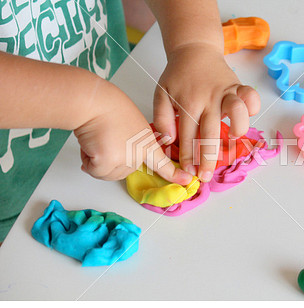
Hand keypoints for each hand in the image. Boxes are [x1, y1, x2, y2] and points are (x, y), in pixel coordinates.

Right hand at [74, 78, 192, 183]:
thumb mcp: (134, 125)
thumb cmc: (110, 108)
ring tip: (98, 139)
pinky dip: (87, 160)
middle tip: (106, 140)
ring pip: (107, 174)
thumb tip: (119, 156)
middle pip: (124, 171)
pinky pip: (94, 170)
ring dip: (97, 161)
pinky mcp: (107, 162)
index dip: (174, 174)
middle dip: (110, 161)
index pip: (163, 162)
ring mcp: (124, 159)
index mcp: (147, 143)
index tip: (187, 180)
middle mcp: (138, 153)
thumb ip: (134, 143)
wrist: (95, 103)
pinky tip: (91, 143)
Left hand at [153, 43, 260, 181]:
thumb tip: (168, 140)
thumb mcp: (161, 93)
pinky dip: (252, 108)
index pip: (188, 135)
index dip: (189, 156)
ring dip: (237, 128)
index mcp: (188, 102)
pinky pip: (251, 97)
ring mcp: (225, 91)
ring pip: (237, 111)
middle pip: (210, 132)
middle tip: (206, 175)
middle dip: (208, 158)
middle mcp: (208, 99)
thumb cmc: (178, 75)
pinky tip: (245, 118)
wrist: (194, 49)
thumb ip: (161, 117)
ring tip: (232, 140)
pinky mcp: (238, 85)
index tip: (189, 172)